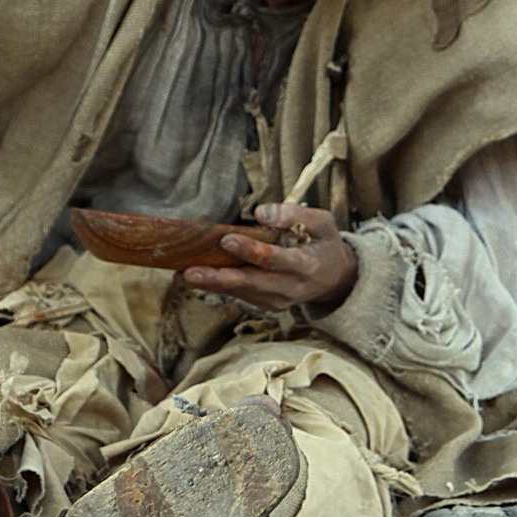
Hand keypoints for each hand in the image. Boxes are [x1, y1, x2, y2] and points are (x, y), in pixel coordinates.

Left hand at [182, 203, 357, 311]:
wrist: (333, 279)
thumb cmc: (324, 244)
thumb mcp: (323, 223)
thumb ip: (295, 214)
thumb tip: (261, 212)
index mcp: (306, 266)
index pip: (274, 259)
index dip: (251, 251)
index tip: (227, 239)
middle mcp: (290, 288)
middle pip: (250, 282)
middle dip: (219, 278)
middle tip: (191, 272)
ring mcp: (277, 301)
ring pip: (240, 291)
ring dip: (211, 284)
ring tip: (184, 274)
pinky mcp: (265, 305)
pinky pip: (239, 294)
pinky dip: (217, 286)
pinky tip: (194, 277)